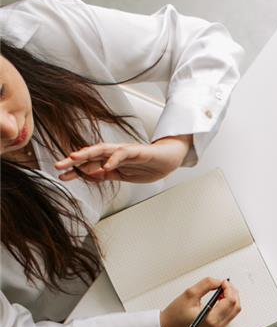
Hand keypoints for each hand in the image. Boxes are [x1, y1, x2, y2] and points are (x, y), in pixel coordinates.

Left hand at [53, 135, 192, 183]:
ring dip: (87, 154)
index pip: (89, 164)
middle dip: (73, 160)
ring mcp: (124, 151)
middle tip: (58, 165)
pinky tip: (105, 165)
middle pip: (90, 155)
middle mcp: (114, 153)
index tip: (61, 175)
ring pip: (102, 150)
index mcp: (110, 161)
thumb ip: (108, 174)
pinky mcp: (136, 151)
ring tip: (74, 158)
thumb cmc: (148, 167)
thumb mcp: (124, 175)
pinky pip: (122, 153)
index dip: (74, 169)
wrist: (168, 160)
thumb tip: (91, 176)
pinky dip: (113, 159)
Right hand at [160, 277, 241, 326]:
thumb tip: (218, 281)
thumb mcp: (189, 294)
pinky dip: (226, 307)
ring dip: (231, 300)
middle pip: (235, 308)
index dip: (229, 288)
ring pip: (233, 313)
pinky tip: (219, 300)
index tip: (223, 282)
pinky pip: (227, 317)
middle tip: (225, 285)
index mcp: (211, 320)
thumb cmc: (174, 316)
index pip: (230, 301)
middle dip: (233, 294)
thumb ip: (206, 285)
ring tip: (221, 292)